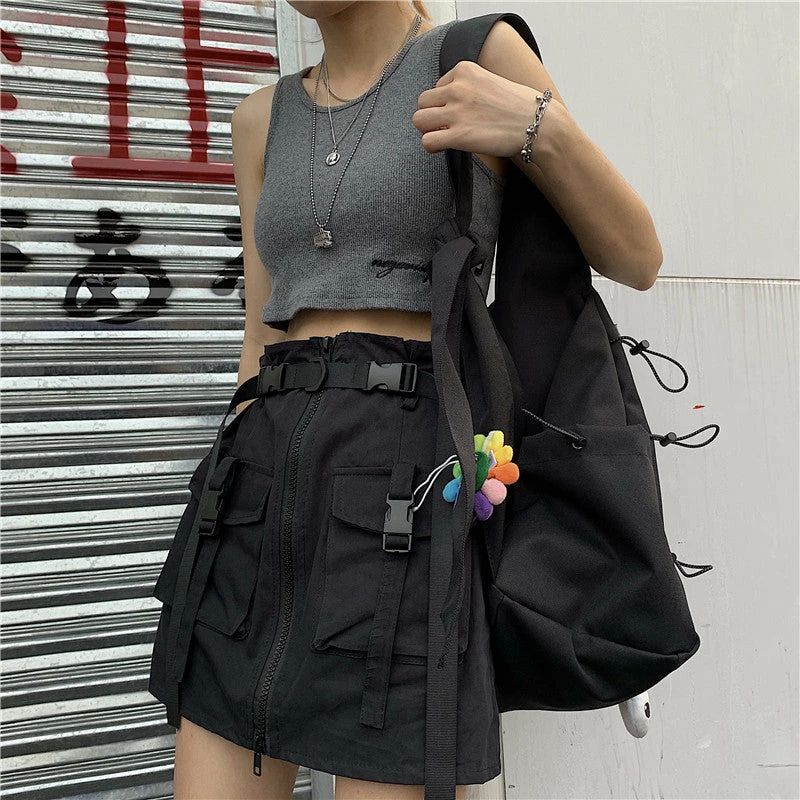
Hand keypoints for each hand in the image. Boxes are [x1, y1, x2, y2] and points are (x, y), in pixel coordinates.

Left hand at [412, 59, 553, 158]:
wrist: (538, 124)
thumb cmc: (519, 106)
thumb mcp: (490, 81)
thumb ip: (468, 86)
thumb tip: (449, 102)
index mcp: (465, 70)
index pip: (437, 86)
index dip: (443, 103)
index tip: (457, 112)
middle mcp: (458, 88)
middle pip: (422, 102)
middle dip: (431, 115)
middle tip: (445, 126)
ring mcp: (457, 112)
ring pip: (419, 120)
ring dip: (428, 130)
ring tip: (443, 136)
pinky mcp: (459, 136)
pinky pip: (427, 141)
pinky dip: (431, 147)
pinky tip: (442, 148)